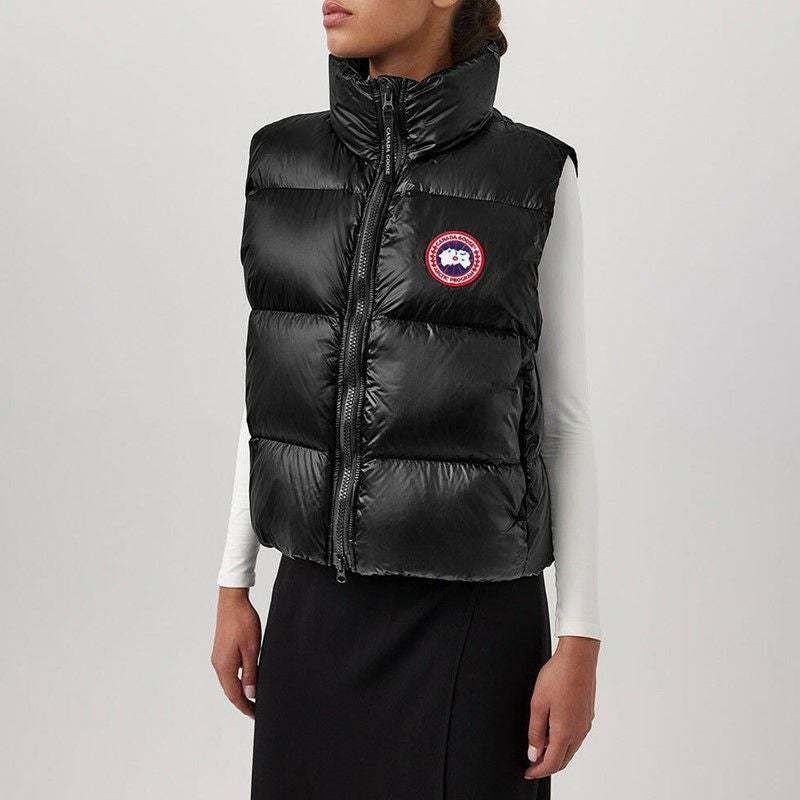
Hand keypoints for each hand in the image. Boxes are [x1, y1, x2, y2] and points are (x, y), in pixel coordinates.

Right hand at [211, 587, 261, 718]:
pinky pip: (228, 672)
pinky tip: (247, 679)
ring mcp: (218, 657)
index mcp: (225, 666)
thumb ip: (251, 673)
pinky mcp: (221, 651)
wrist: (232, 601)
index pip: (235, 695)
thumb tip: (251, 693)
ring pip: (228, 682)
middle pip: (229, 691)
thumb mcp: (252, 649)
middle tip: (256, 710)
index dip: (245, 707)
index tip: (256, 715)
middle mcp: (218, 664)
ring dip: (239, 691)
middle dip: (242, 702)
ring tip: (253, 697)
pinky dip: (237, 680)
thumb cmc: (243, 622)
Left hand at [525, 636, 599, 779]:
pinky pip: (576, 737)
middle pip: (563, 760)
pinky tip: (554, 731)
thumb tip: (533, 753)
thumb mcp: (538, 704)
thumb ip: (535, 732)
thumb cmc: (558, 676)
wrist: (578, 658)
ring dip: (556, 753)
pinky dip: (564, 742)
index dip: (537, 771)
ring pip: (570, 749)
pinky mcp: (588, 715)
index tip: (528, 772)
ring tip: (540, 747)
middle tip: (532, 763)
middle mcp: (579, 732)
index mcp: (565, 732)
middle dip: (547, 765)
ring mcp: (585, 724)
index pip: (551, 764)